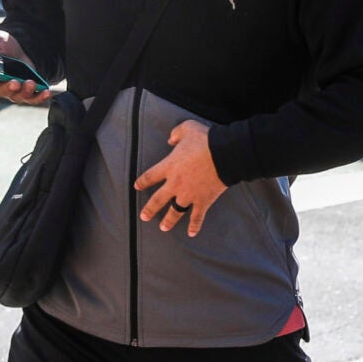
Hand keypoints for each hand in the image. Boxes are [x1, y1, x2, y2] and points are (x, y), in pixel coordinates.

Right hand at [0, 32, 50, 106]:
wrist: (22, 48)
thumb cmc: (3, 45)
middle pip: (1, 91)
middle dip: (8, 89)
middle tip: (15, 83)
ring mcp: (14, 89)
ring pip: (17, 96)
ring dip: (25, 92)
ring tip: (30, 83)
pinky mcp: (27, 91)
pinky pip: (33, 98)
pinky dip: (39, 97)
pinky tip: (46, 92)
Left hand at [135, 120, 225, 235]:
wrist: (225, 154)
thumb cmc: (205, 140)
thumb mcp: (188, 128)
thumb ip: (176, 133)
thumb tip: (170, 139)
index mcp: (169, 166)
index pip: (150, 176)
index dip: (143, 182)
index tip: (137, 186)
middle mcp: (175, 184)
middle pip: (158, 200)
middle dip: (150, 209)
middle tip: (144, 217)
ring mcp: (189, 195)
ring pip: (175, 211)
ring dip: (168, 220)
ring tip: (163, 227)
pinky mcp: (203, 201)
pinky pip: (197, 216)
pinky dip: (195, 225)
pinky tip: (192, 233)